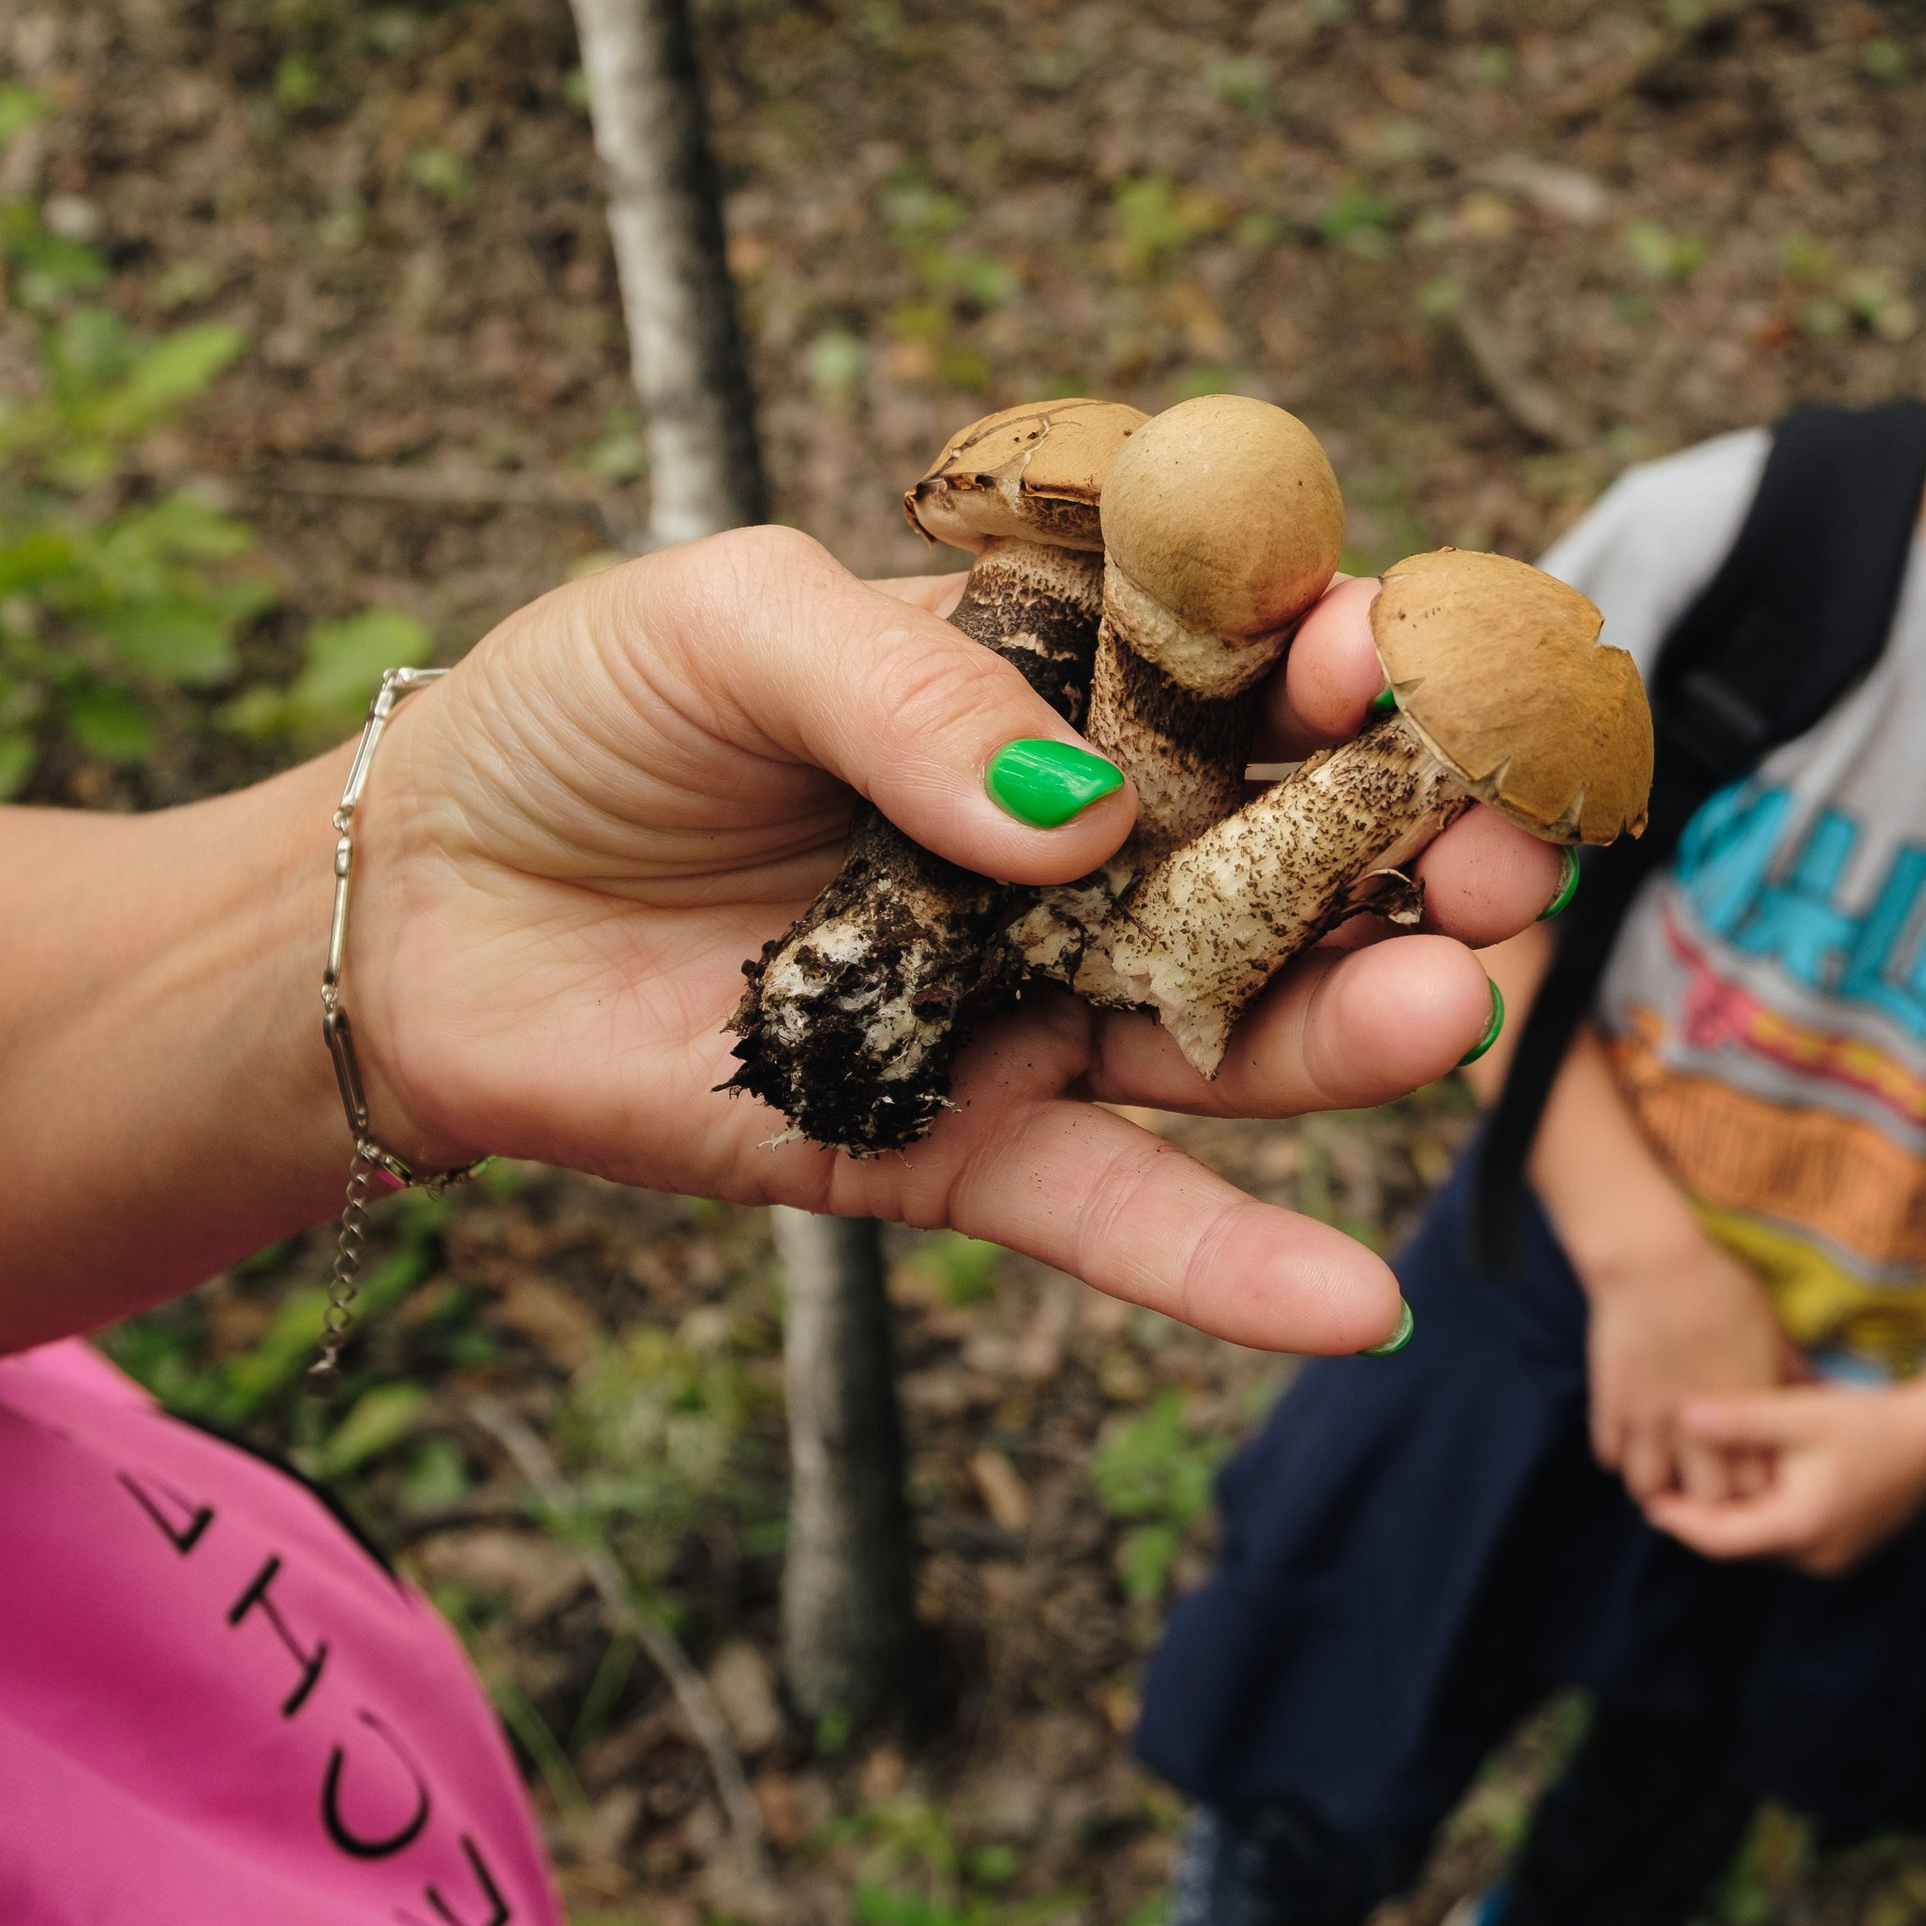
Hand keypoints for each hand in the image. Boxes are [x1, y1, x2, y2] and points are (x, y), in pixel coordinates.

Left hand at [360, 534, 1557, 1357]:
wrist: (418, 909)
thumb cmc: (581, 722)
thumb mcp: (729, 624)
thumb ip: (913, 694)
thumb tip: (1082, 817)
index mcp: (1046, 684)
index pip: (1236, 663)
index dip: (1328, 657)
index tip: (1370, 655)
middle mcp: (1077, 847)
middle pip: (1289, 853)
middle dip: (1415, 847)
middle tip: (1506, 851)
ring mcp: (1028, 1003)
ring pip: (1232, 1030)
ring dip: (1359, 1028)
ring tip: (1455, 1003)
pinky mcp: (950, 1147)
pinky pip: (1107, 1212)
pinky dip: (1226, 1268)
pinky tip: (1355, 1300)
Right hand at [1584, 1235, 1805, 1505]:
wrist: (1651, 1261)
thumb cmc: (1718, 1287)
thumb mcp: (1769, 1327)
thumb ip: (1791, 1371)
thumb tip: (1821, 1393)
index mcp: (1743, 1411)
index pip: (1756, 1487)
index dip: (1756, 1489)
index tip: (1752, 1477)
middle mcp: (1696, 1426)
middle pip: (1706, 1500)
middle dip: (1709, 1500)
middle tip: (1707, 1484)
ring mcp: (1648, 1420)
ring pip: (1648, 1487)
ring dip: (1658, 1482)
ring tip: (1665, 1468)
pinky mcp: (1610, 1404)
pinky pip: (1609, 1454)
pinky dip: (1621, 1454)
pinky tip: (1634, 1437)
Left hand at [1640, 1377, 1925, 1573]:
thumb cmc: (1870, 1424)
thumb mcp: (1800, 1414)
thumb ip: (1740, 1418)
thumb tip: (1682, 1414)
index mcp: (1799, 1529)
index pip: (1720, 1540)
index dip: (1680, 1522)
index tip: (1648, 1501)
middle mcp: (1815, 1556)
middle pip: (1740, 1547)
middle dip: (1701, 1521)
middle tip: (1664, 1490)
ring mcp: (1834, 1557)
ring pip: (1764, 1544)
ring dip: (1733, 1520)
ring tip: (1699, 1486)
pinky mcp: (1846, 1547)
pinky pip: (1788, 1539)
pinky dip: (1762, 1517)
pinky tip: (1749, 1485)